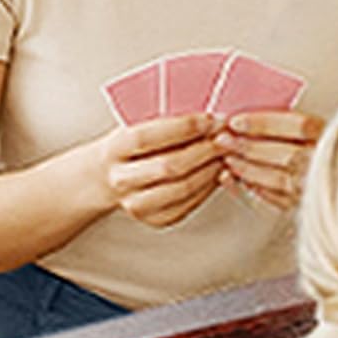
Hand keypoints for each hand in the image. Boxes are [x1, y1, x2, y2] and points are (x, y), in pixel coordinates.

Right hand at [90, 113, 224, 228]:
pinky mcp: (156, 219)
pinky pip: (190, 203)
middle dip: (204, 150)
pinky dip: (210, 186)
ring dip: (212, 169)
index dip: (183, 128)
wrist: (108, 178)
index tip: (211, 119)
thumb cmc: (131, 148)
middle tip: (227, 138)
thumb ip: (166, 123)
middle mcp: (121, 180)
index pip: (147, 137)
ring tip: (228, 154)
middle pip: (169, 166)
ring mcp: (137, 204)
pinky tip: (221, 172)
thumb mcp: (137, 128)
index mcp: (113, 150)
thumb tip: (210, 118)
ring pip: (183, 187)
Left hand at [218, 110, 323, 210]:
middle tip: (223, 139)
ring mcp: (321, 189)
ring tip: (228, 160)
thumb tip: (264, 119)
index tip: (238, 120)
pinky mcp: (313, 210)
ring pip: (277, 178)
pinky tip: (239, 181)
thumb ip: (309, 127)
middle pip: (282, 152)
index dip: (263, 123)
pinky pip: (278, 200)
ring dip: (248, 169)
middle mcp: (330, 164)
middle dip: (247, 145)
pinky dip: (254, 190)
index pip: (297, 125)